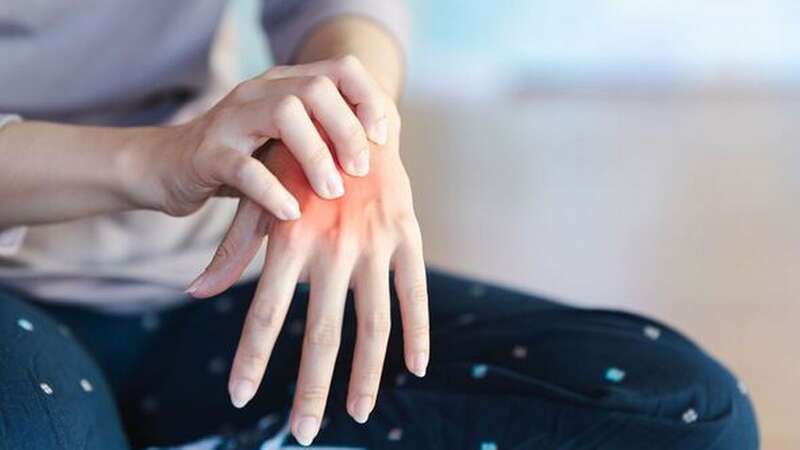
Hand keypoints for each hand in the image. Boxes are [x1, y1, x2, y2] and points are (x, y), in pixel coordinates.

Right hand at [144, 55, 387, 217]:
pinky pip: (243, 167)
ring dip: (315, 155)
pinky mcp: (206, 155)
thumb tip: (385, 156)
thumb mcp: (288, 148)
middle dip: (347, 130)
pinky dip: (273, 191)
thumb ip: (326, 143)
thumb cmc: (241, 162)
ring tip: (330, 192)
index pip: (340, 69)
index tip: (381, 139)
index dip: (368, 99)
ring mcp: (230, 120)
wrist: (166, 169)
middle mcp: (258, 92)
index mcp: (284, 85)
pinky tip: (291, 212)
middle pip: (316, 88)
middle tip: (359, 171)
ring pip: (283, 113)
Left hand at [189, 109, 428, 445]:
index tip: (242, 400)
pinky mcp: (406, 235)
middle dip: (311, 390)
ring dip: (364, 376)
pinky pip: (415, 293)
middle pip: (321, 333)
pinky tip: (413, 370)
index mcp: (290, 235)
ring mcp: (376, 241)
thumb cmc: (296, 160)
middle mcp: (334, 244)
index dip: (253, 360)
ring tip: (355, 415)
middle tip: (303, 433)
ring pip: (373, 324)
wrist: (353, 113)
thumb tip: (193, 293)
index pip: (265, 313)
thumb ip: (232, 249)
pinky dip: (417, 332)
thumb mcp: (260, 198)